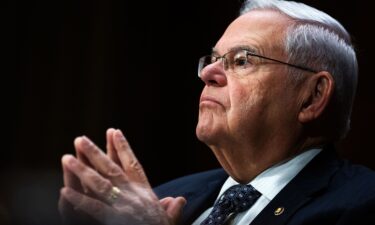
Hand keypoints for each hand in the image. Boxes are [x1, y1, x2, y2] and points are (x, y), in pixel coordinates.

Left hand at [59, 129, 185, 224]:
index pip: (133, 165)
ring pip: (100, 184)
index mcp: (145, 193)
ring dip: (82, 170)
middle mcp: (134, 196)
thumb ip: (172, 209)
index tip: (115, 132)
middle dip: (96, 152)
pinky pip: (94, 208)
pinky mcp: (116, 220)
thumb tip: (181, 199)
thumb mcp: (168, 220)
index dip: (123, 148)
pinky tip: (65, 191)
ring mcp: (124, 207)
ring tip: (66, 158)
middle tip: (80, 138)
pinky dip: (79, 200)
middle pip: (112, 169)